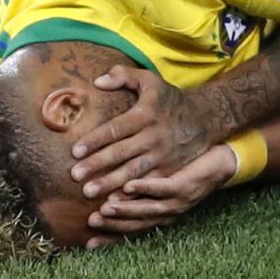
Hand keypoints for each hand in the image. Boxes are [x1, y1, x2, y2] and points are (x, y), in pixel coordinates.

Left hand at [69, 65, 215, 200]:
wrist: (204, 118)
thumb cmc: (168, 100)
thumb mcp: (150, 80)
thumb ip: (124, 75)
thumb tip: (98, 81)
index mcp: (146, 115)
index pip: (116, 129)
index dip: (95, 140)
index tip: (75, 151)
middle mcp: (153, 136)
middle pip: (121, 153)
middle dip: (97, 165)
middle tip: (75, 176)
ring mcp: (162, 156)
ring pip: (132, 172)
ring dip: (109, 183)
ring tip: (88, 192)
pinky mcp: (168, 170)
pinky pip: (146, 185)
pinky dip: (130, 194)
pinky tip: (113, 202)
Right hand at [85, 143, 237, 245]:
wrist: (221, 164)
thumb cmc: (187, 172)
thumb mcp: (162, 185)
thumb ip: (139, 191)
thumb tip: (111, 189)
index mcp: (159, 216)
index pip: (131, 230)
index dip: (111, 238)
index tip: (89, 244)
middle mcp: (167, 214)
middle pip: (136, 224)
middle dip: (112, 226)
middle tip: (91, 223)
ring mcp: (176, 203)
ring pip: (146, 210)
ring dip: (124, 211)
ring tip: (103, 209)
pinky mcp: (184, 187)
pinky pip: (161, 189)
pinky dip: (144, 189)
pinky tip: (128, 186)